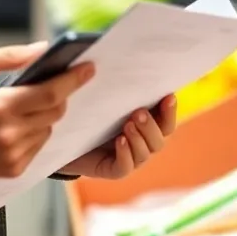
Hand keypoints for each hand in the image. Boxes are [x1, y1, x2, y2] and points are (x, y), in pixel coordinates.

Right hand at [0, 43, 94, 179]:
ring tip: (22, 106)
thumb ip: (9, 57)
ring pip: (48, 130)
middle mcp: (9, 135)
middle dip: (57, 96)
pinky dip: (34, 133)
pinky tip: (15, 125)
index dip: (73, 80)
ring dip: (44, 115)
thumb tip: (42, 49)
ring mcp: (11, 156)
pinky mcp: (10, 171)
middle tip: (48, 84)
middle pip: (54, 112)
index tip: (88, 68)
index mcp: (0, 107)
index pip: (50, 94)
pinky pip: (37, 147)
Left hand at [57, 94, 176, 179]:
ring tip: (128, 125)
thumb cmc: (91, 113)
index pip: (166, 122)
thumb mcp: (106, 99)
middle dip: (152, 125)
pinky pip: (124, 167)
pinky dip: (125, 154)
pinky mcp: (112, 170)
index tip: (168, 96)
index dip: (170, 111)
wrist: (66, 139)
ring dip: (139, 138)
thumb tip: (126, 65)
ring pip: (144, 153)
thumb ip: (120, 89)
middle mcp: (142, 144)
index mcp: (146, 126)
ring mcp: (129, 158)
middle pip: (159, 140)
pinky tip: (120, 141)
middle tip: (139, 112)